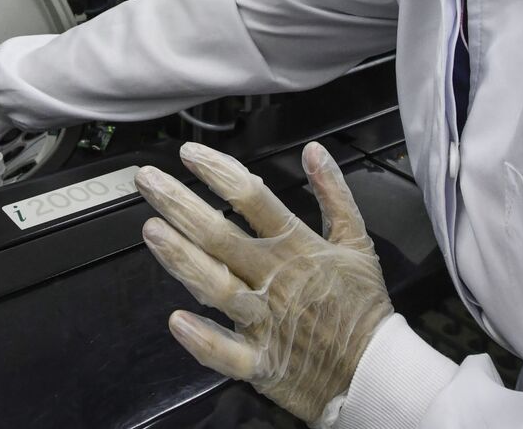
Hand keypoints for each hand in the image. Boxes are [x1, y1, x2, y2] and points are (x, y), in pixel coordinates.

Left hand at [136, 141, 393, 425]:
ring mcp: (265, 321)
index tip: (188, 154)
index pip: (252, 198)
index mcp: (298, 246)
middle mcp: (275, 278)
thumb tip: (314, 150)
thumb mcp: (358, 242)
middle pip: (221, 235)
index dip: (218, 172)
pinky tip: (177, 320)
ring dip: (182, 259)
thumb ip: (335, 193)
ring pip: (217, 286)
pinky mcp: (260, 362)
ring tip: (151, 231)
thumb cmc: (362, 305)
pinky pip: (227, 353)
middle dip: (180, 204)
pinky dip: (203, 339)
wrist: (377, 371)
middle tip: (146, 181)